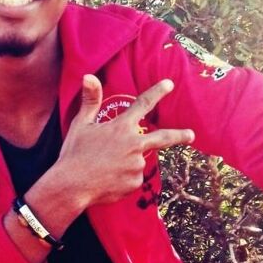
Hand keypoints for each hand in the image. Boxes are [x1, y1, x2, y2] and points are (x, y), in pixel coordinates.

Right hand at [56, 74, 194, 207]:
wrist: (71, 186)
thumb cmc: (74, 153)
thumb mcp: (81, 124)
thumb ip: (91, 100)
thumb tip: (89, 76)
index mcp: (122, 127)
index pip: (143, 104)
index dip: (157, 92)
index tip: (169, 84)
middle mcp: (134, 144)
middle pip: (163, 138)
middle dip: (180, 135)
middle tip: (191, 135)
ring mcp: (136, 165)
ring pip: (137, 161)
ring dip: (126, 163)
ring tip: (105, 168)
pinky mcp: (135, 183)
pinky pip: (132, 178)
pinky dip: (122, 178)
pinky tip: (107, 180)